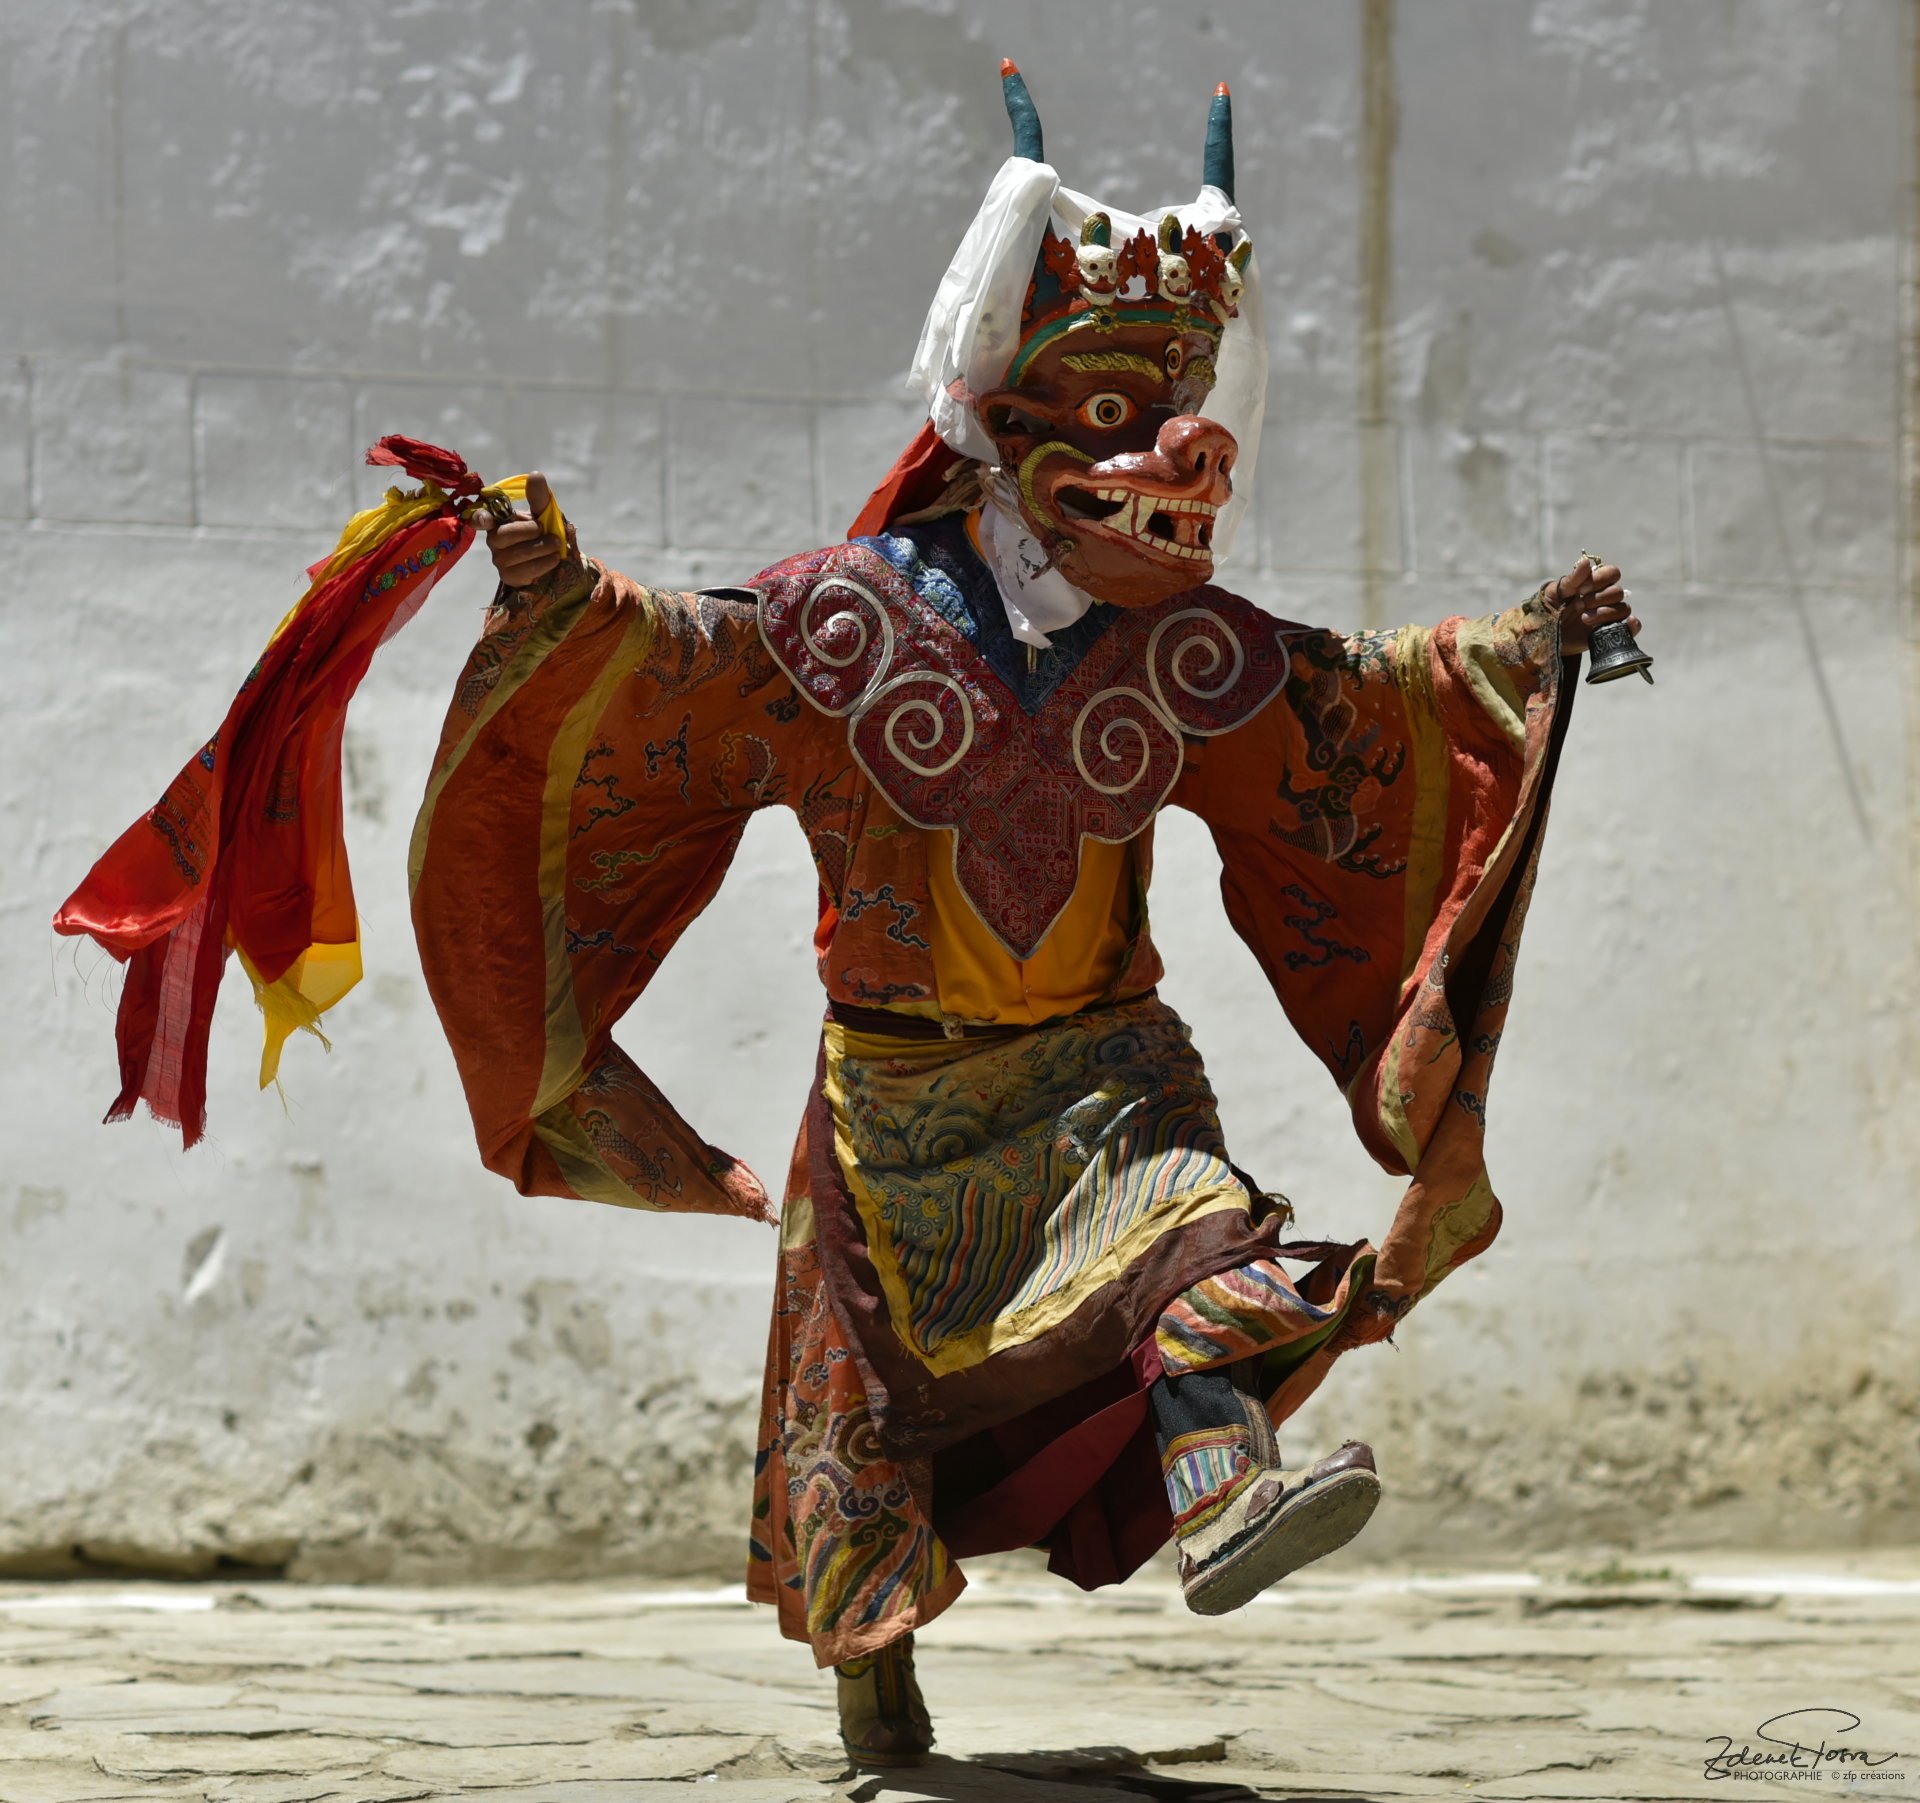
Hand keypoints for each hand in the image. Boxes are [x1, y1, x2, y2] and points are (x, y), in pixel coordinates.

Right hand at [483, 471, 566, 588]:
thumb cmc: (545, 532)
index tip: (487, 520)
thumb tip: (535, 474)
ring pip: (515, 555)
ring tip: (556, 544)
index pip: (478, 519)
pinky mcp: (509, 577)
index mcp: (499, 521)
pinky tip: (554, 558)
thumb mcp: (544, 513)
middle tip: (545, 529)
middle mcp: (495, 540)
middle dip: (527, 531)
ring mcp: (500, 560)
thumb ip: (539, 497)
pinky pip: (523, 571)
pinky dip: (543, 563)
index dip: (479, 519)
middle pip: (502, 536)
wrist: (556, 558)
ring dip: (540, 548)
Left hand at [1547, 555, 1637, 655]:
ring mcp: (1607, 615)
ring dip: (1605, 613)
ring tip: (1584, 619)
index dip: (1600, 579)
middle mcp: (1604, 598)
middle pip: (1617, 592)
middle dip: (1597, 599)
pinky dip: (1633, 625)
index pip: (1612, 573)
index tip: (1581, 589)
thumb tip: (1585, 561)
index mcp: (1594, 584)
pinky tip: (1629, 623)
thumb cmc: (1549, 609)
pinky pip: (1630, 628)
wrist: (1543, 634)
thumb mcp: (1556, 592)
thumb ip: (1572, 579)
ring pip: (1622, 609)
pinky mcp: (1607, 632)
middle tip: (1578, 606)